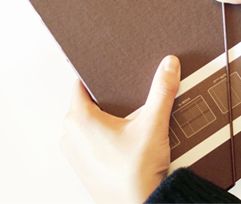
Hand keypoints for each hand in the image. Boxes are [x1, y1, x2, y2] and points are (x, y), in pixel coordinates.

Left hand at [59, 55, 180, 203]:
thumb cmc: (136, 175)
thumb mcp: (153, 125)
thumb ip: (162, 91)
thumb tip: (168, 66)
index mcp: (80, 120)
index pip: (82, 83)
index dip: (98, 75)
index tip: (112, 71)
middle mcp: (72, 135)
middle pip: (88, 102)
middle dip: (108, 97)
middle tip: (129, 94)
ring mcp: (76, 153)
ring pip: (89, 122)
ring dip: (106, 118)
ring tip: (129, 118)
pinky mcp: (84, 166)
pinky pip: (90, 140)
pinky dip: (104, 135)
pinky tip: (126, 138)